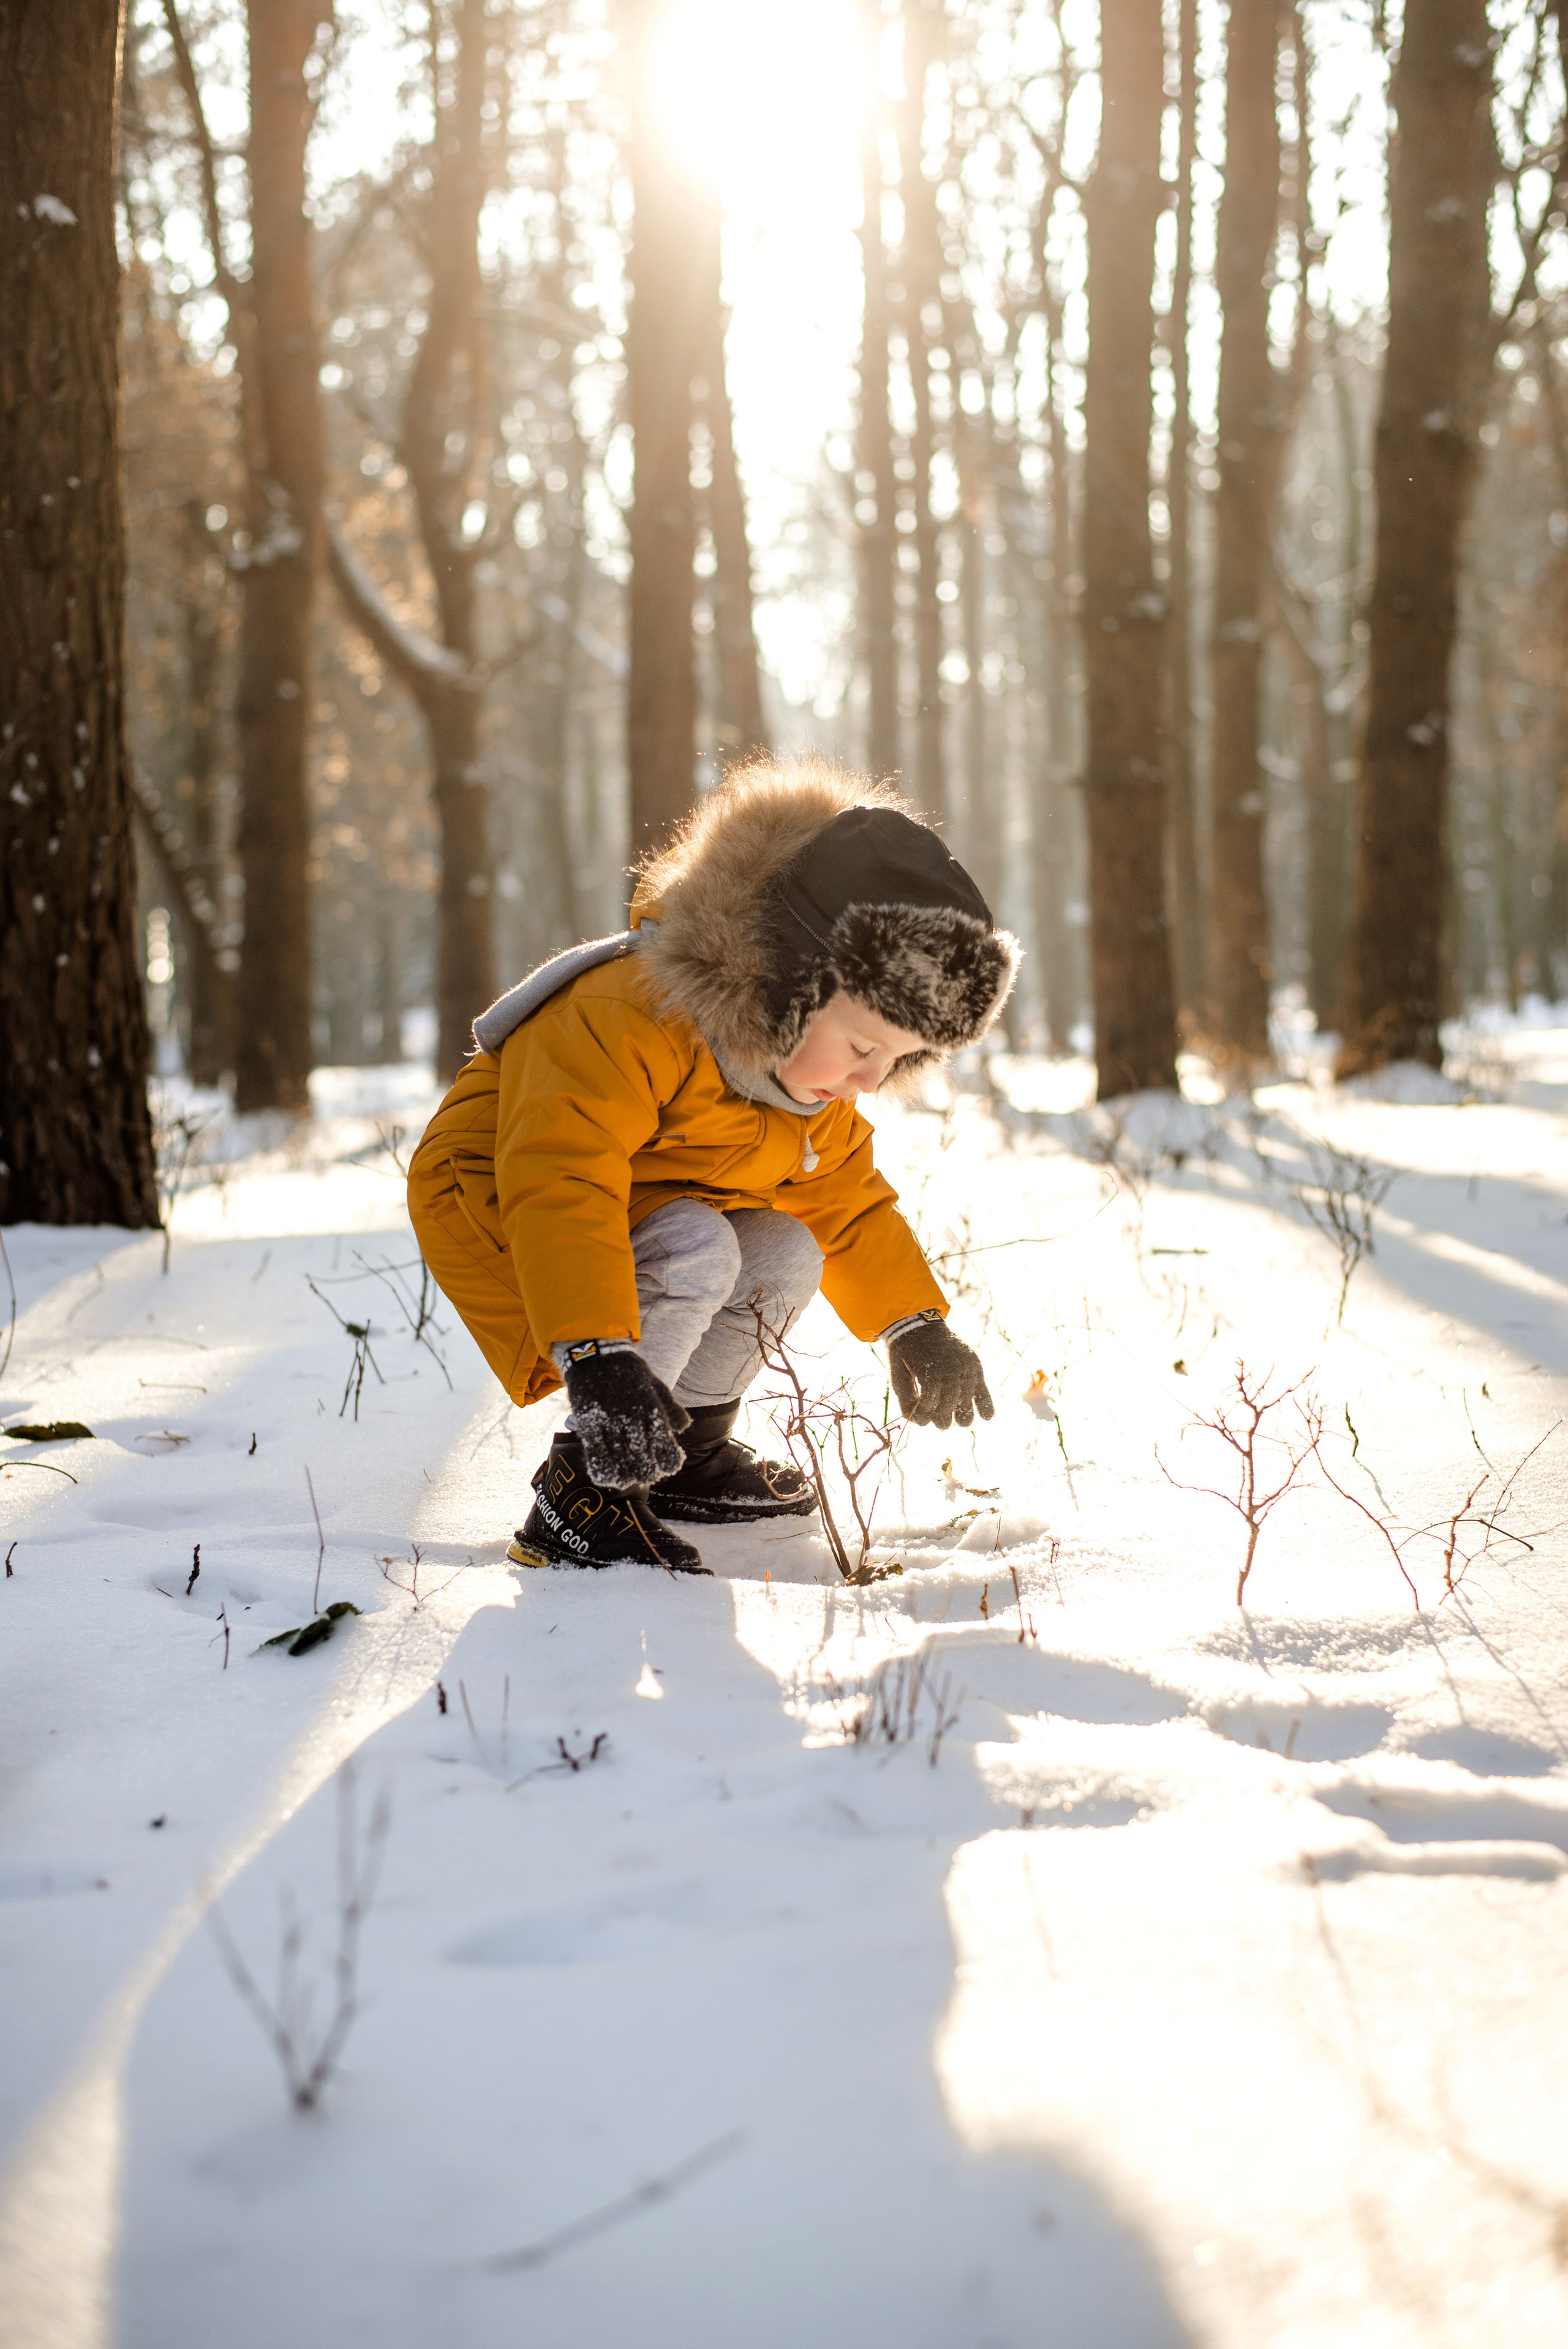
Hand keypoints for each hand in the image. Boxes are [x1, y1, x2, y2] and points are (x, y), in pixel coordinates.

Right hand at [562, 1346, 690, 1489]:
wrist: (595, 1353)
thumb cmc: (629, 1372)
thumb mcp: (655, 1385)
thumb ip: (670, 1408)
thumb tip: (684, 1428)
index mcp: (653, 1410)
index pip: (667, 1451)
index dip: (669, 1464)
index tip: (667, 1465)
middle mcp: (633, 1419)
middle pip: (643, 1464)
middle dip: (647, 1474)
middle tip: (646, 1473)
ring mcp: (609, 1423)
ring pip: (620, 1464)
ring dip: (626, 1476)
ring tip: (628, 1477)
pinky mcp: (588, 1425)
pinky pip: (596, 1457)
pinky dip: (604, 1472)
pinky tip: (609, 1477)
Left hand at [887, 1318, 993, 1429]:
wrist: (922, 1328)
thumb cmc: (907, 1354)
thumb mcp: (898, 1374)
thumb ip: (905, 1398)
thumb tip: (913, 1420)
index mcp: (930, 1371)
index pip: (929, 1404)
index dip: (923, 1415)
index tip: (920, 1418)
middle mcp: (951, 1369)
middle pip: (948, 1405)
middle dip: (941, 1418)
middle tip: (939, 1422)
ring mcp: (965, 1368)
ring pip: (965, 1402)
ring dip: (961, 1416)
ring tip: (958, 1421)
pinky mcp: (975, 1367)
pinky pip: (983, 1390)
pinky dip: (985, 1405)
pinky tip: (986, 1418)